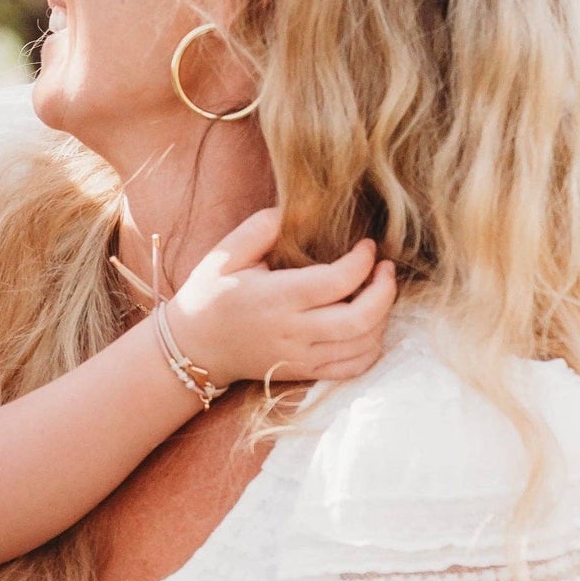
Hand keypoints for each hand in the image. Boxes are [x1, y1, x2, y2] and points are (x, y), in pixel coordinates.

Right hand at [164, 208, 396, 386]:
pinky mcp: (304, 373)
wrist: (194, 348)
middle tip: (384, 268)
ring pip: (363, 345)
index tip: (366, 245)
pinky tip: (369, 325)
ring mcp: (300, 357)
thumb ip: (261, 228)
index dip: (363, 261)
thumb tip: (297, 207)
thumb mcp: (225, 254)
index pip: (337, 281)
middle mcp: (292, 332)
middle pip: (360, 319)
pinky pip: (353, 368)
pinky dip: (372, 347)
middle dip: (385, 290)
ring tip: (378, 292)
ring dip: (382, 316)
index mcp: (275, 298)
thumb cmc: (210, 296)